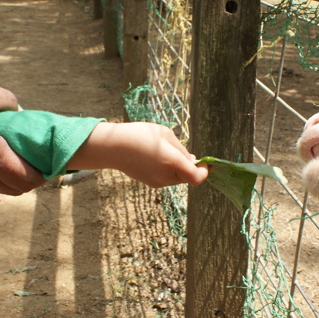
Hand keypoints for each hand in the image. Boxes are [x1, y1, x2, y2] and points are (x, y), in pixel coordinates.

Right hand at [67, 122, 209, 188]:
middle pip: (188, 177)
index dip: (204, 171)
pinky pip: (167, 178)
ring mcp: (158, 182)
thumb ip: (181, 149)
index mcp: (172, 162)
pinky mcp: (150, 183)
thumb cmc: (140, 135)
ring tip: (165, 151)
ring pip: (177, 178)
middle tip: (183, 152)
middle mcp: (166, 176)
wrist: (113, 147)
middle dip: (191, 167)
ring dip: (179, 168)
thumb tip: (192, 161)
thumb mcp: (165, 134)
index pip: (197, 177)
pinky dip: (169, 170)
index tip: (205, 163)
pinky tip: (157, 157)